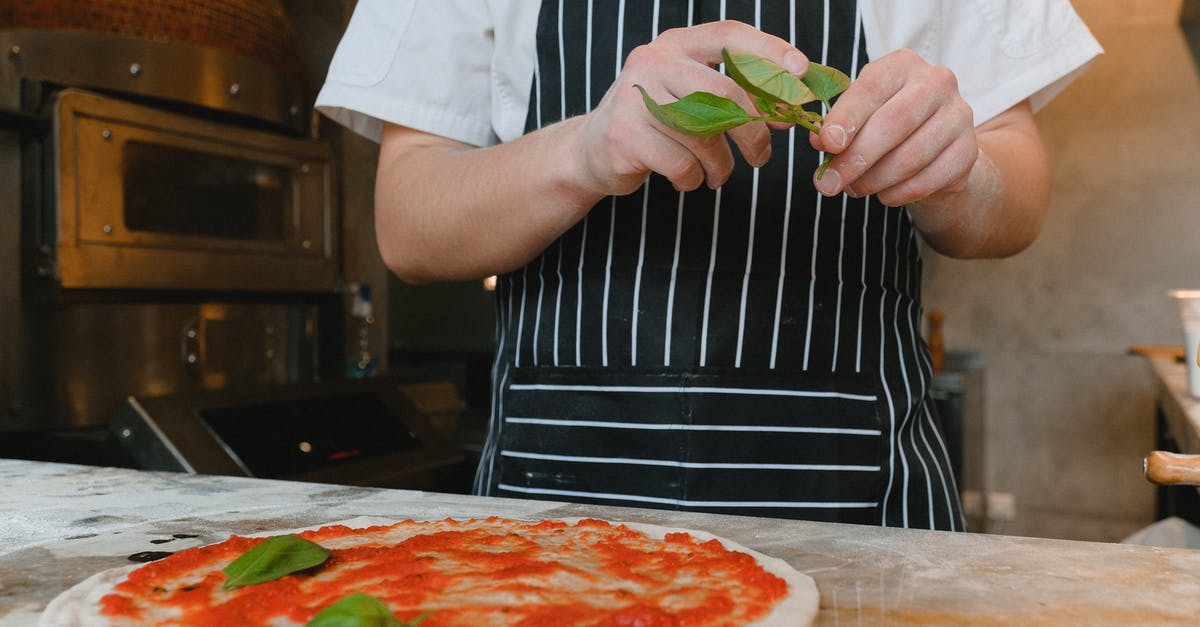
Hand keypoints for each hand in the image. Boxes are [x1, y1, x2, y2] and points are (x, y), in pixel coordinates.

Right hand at [569, 20, 807, 195]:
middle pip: (724, 93)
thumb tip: (788, 111)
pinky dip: (693, 180)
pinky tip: (688, 179)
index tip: (801, 72)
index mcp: (676, 44)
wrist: (592, 150)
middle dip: (753, 131)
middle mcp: (652, 62)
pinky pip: (681, 164)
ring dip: (722, 165)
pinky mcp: (624, 136)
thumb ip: (734, 96)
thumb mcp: (692, 97)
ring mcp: (634, 98)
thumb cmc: (655, 123)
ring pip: (704, 135)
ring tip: (718, 175)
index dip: (769, 51)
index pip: (729, 36)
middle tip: (762, 157)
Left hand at [809, 48, 976, 207]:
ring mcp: (958, 115)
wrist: (935, 145)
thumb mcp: (858, 114)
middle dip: (855, 159)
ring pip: (909, 157)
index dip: (847, 118)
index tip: (827, 144)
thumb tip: (820, 140)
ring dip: (874, 181)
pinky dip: (897, 194)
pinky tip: (883, 195)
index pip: (870, 89)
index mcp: (902, 65)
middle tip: (828, 184)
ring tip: (853, 189)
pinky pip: (927, 180)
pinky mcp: (968, 149)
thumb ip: (837, 124)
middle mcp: (936, 82)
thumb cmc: (885, 122)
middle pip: (892, 124)